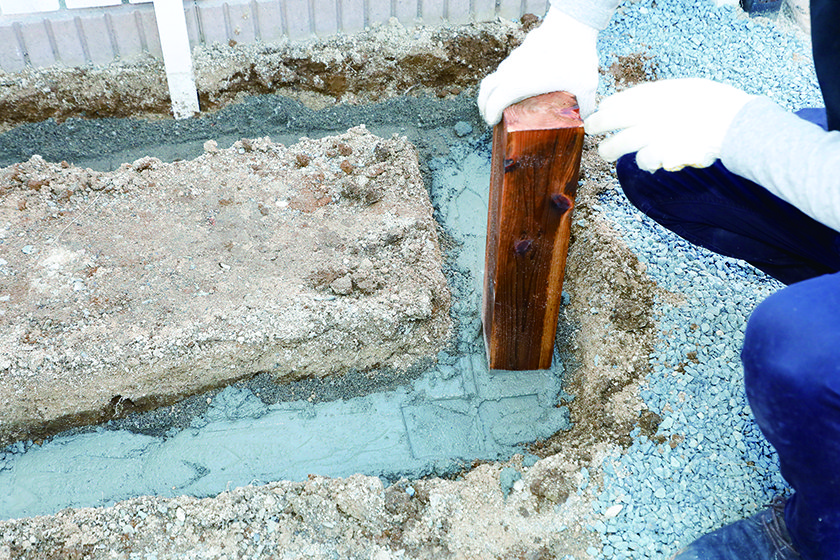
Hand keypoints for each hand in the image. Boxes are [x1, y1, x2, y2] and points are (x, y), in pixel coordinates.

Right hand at [477, 7, 598, 124]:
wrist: (573, 22)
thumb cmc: (575, 54)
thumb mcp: (585, 86)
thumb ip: (585, 106)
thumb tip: (587, 119)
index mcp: (518, 83)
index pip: (494, 103)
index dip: (490, 115)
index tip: (493, 122)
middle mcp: (511, 70)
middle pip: (486, 89)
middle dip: (484, 104)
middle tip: (490, 115)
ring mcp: (515, 58)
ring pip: (495, 76)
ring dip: (494, 90)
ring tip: (504, 101)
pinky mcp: (521, 49)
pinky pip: (506, 67)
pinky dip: (505, 78)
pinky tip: (520, 83)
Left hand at [584, 78, 755, 171]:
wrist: (735, 122)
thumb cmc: (716, 104)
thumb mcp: (686, 88)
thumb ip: (662, 95)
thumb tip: (639, 101)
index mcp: (657, 93)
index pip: (622, 98)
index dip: (608, 106)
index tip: (602, 110)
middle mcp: (650, 112)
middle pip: (612, 119)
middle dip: (597, 124)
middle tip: (591, 128)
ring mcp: (654, 133)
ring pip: (620, 144)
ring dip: (608, 149)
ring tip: (605, 152)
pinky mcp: (661, 153)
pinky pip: (642, 160)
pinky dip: (642, 162)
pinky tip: (646, 162)